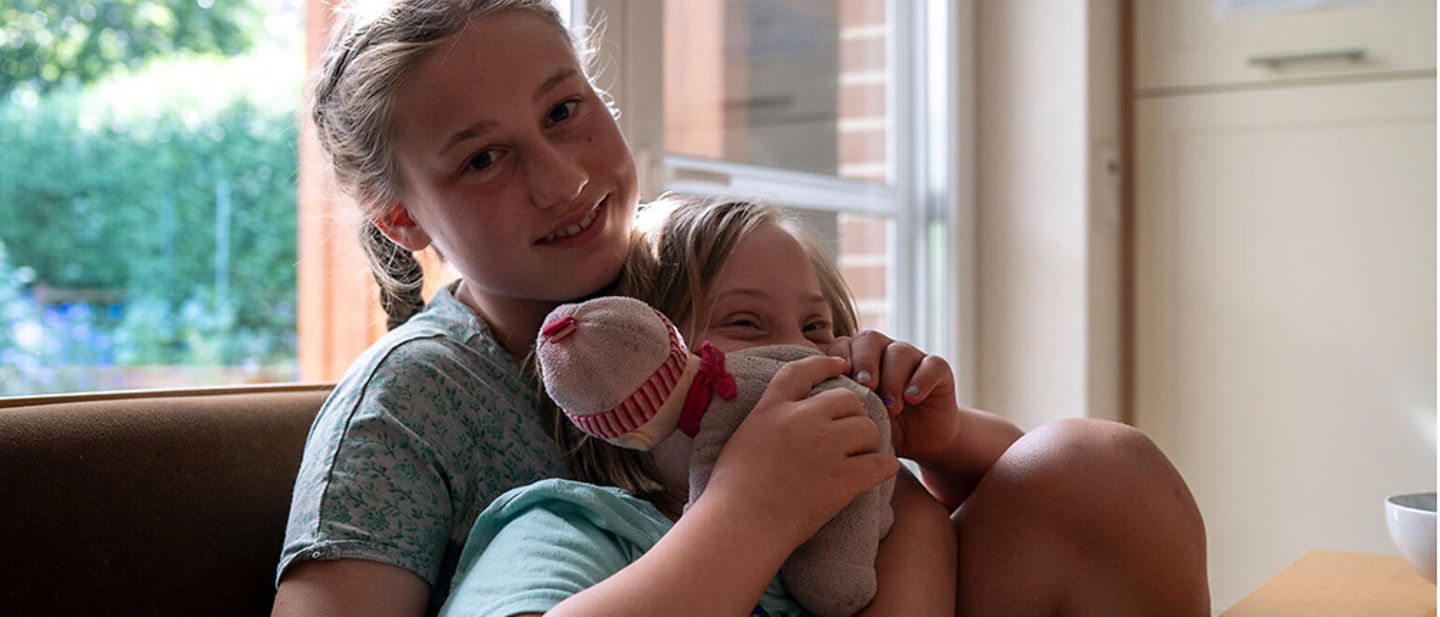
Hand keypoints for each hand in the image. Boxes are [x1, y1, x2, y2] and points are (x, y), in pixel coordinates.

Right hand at [705, 355, 899, 547]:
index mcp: (772, 408)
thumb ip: (767, 419)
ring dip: (868, 442)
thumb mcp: (743, 437)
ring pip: (867, 428)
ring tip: (859, 458)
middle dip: (853, 414)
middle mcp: (800, 420)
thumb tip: (781, 415)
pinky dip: (884, 466)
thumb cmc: (732, 490)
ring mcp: (823, 449)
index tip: (840, 363)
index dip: (824, 363)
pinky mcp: (841, 479)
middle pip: (847, 399)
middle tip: (849, 435)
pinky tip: (879, 471)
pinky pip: (880, 462)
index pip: (803, 371)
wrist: (740, 525)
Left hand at [826, 331, 962, 463]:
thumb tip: (809, 402)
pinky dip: (921, 380)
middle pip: (869, 339)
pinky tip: (912, 398)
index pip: (842, 345)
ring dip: (892, 377)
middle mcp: (883, 352)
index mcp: (857, 359)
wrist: (919, 442)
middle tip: (865, 387)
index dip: (838, 360)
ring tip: (891, 407)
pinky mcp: (938, 370)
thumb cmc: (879, 428)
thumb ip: (836, 404)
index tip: (836, 385)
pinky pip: (932, 364)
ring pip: (899, 351)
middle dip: (864, 362)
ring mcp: (911, 358)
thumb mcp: (855, 418)